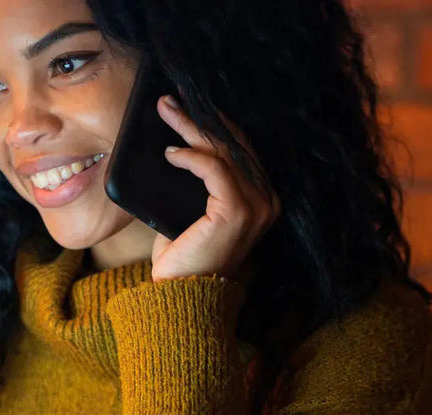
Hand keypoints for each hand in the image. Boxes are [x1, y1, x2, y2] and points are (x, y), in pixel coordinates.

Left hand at [149, 95, 280, 283]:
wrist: (182, 296)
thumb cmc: (183, 259)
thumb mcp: (188, 214)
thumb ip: (193, 187)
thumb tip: (172, 151)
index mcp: (259, 199)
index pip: (239, 150)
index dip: (213, 125)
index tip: (184, 107)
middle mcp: (266, 200)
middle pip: (233, 145)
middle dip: (198, 119)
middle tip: (168, 101)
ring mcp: (257, 205)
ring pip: (224, 152)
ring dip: (191, 129)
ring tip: (165, 112)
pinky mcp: (238, 211)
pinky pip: (216, 170)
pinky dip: (192, 157)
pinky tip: (171, 153)